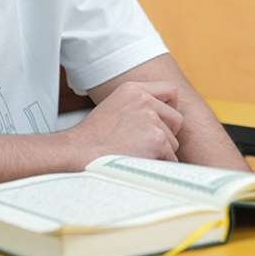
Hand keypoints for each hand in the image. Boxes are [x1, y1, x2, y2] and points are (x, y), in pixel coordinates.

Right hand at [63, 81, 184, 167]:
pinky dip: (158, 166)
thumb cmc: (92, 138)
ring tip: (134, 154)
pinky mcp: (157, 140)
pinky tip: (138, 164)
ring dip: (160, 153)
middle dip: (166, 134)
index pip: (170, 91)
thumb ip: (137, 106)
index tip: (162, 121)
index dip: (169, 108)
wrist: (78, 154)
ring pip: (173, 142)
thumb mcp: (114, 107)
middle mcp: (144, 100)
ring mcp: (152, 119)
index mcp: (133, 90)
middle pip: (176, 119)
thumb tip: (161, 118)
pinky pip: (171, 158)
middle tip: (145, 144)